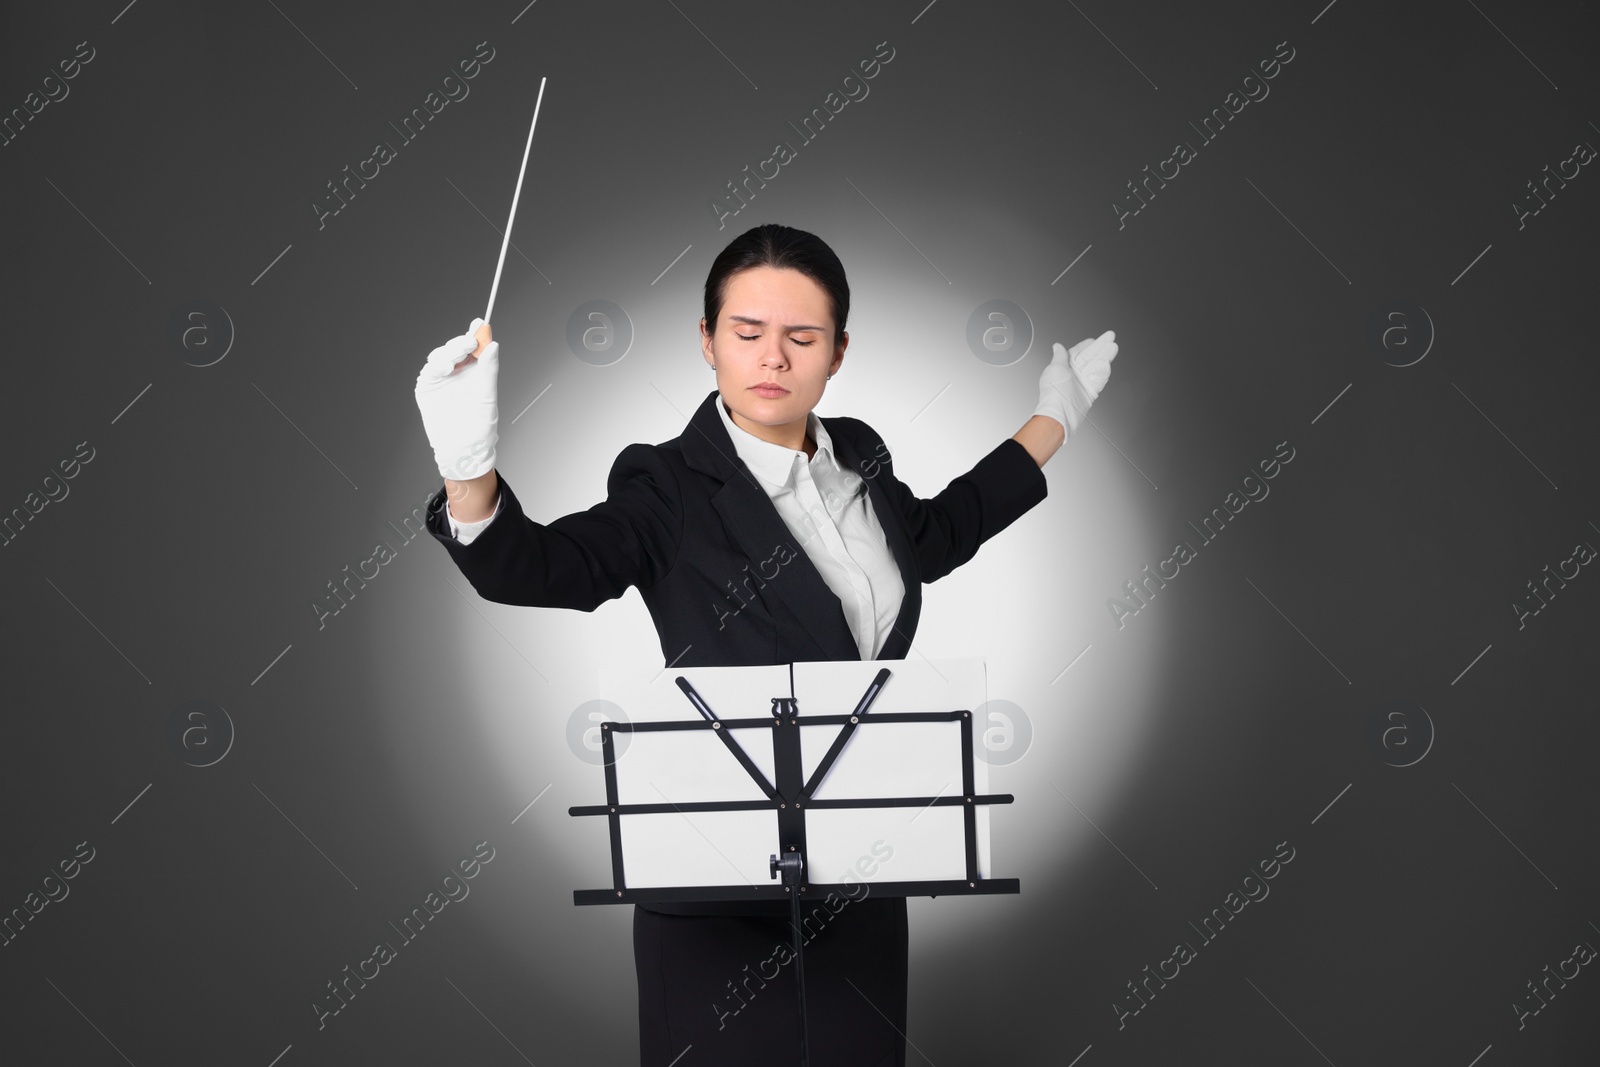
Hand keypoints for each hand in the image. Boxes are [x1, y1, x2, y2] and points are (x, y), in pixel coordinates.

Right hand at [414, 318, 498, 480]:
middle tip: (470, 342)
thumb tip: (493, 345)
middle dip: (462, 342)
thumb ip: (489, 369)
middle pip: (456, 347)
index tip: (480, 323)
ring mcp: (442, 378)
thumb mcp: (489, 395)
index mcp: (475, 371)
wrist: (463, 449)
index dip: (477, 333)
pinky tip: (446, 368)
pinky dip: (437, 365)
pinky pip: (429, 370)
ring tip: (458, 357)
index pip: (475, 347)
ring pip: (441, 355)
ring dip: (449, 352)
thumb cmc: (480, 427)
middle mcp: (458, 372)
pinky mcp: (427, 387)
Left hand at [1034, 329, 1116, 438]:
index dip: (1088, 344)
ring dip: (1105, 356)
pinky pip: (1100, 378)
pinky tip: (1107, 362)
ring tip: (1113, 347)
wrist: (1059, 414)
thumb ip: (1060, 356)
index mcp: (1065, 366)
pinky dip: (1103, 371)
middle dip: (1101, 346)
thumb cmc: (1053, 393)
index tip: (1096, 339)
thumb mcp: (1054, 368)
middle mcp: (1075, 373)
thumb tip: (1057, 346)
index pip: (1079, 351)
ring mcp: (1083, 382)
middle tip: (1110, 337)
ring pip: (1097, 365)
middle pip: (1091, 356)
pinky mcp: (1091, 391)